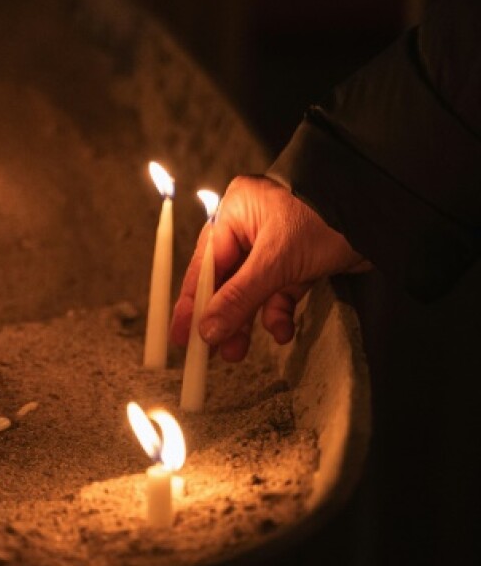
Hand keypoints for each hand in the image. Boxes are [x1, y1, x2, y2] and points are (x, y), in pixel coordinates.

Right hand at [170, 175, 369, 361]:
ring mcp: (275, 245)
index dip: (191, 302)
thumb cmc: (323, 220)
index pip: (204, 264)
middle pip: (225, 280)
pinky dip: (278, 312)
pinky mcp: (299, 261)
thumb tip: (206, 332)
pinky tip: (283, 329)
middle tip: (211, 352)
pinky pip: (279, 292)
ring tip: (239, 352)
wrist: (384, 214)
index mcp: (233, 213)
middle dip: (222, 317)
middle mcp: (250, 226)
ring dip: (248, 321)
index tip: (181, 334)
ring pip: (251, 291)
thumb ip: (238, 299)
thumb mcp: (275, 262)